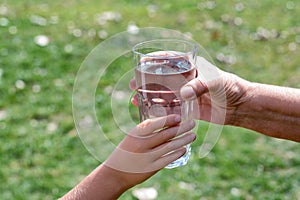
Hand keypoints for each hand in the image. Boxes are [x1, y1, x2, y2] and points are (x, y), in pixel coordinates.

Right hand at [104, 114, 195, 188]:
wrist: (115, 173)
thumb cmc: (126, 151)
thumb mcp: (132, 137)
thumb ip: (146, 130)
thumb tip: (167, 122)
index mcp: (136, 133)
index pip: (154, 124)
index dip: (168, 120)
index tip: (179, 117)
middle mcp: (142, 144)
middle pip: (166, 134)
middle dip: (181, 128)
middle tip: (192, 123)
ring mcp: (147, 157)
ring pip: (169, 146)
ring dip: (183, 140)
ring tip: (193, 135)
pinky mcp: (151, 168)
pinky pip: (167, 159)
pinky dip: (177, 153)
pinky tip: (184, 149)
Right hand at [129, 57, 253, 125]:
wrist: (239, 106)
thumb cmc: (230, 88)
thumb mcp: (216, 82)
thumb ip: (200, 86)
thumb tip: (183, 94)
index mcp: (191, 67)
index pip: (170, 59)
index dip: (155, 59)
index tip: (141, 62)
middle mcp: (184, 79)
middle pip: (160, 78)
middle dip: (145, 80)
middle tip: (133, 84)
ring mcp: (183, 94)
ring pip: (162, 94)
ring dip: (148, 96)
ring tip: (136, 99)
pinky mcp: (185, 107)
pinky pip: (169, 108)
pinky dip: (158, 110)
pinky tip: (148, 112)